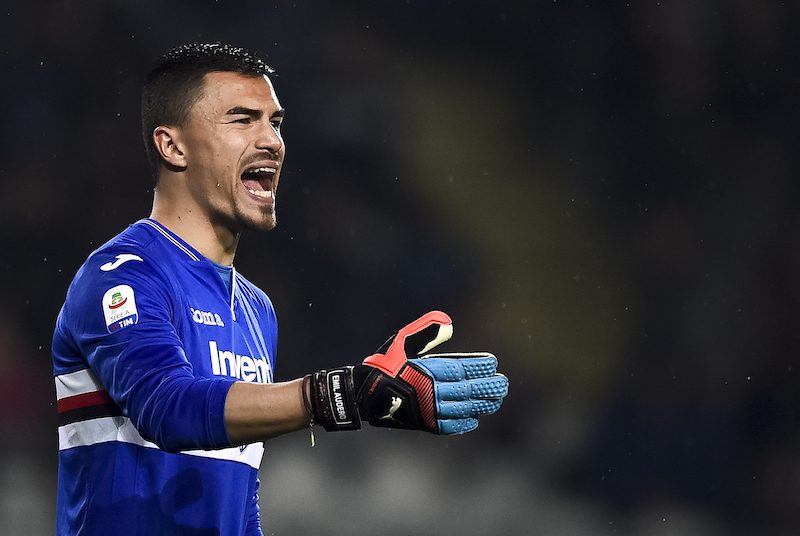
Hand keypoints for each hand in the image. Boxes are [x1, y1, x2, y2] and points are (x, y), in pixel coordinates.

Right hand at [308, 311, 508, 434]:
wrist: (363, 393)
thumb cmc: (385, 363)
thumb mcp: (403, 340)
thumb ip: (426, 330)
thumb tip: (449, 323)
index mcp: (427, 371)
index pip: (462, 368)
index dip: (479, 366)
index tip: (493, 363)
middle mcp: (430, 392)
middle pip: (467, 390)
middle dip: (487, 386)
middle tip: (502, 383)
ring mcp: (428, 411)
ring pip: (463, 409)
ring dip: (482, 404)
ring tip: (496, 400)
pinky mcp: (424, 424)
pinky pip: (449, 426)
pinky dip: (463, 423)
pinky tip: (474, 418)